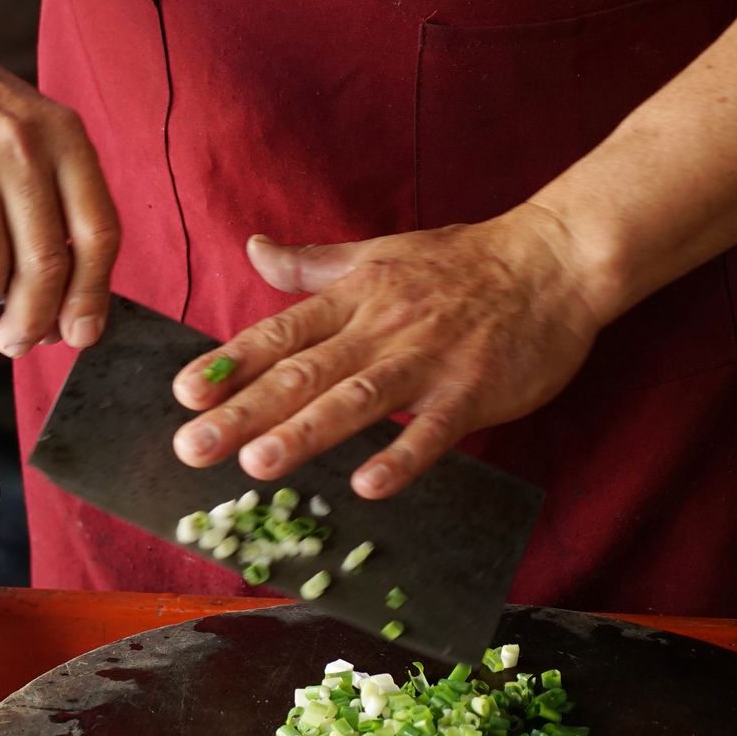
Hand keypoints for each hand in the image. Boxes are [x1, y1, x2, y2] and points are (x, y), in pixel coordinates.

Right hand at [0, 30, 119, 355]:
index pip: (98, 233)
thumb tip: (64, 311)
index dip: (91, 296)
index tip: (78, 335)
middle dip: (29, 321)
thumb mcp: (38, 139)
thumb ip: (57, 211)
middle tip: (13, 341)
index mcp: (66, 141)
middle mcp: (22, 145)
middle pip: (43, 263)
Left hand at [169, 206, 608, 497]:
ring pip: (357, 399)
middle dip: (244, 411)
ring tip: (257, 464)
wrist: (555, 260)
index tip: (181, 394)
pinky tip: (367, 485)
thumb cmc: (462, 262)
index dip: (229, 364)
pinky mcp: (475, 391)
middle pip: (303, 373)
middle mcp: (382, 328)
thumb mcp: (378, 253)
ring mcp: (428, 361)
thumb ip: (311, 265)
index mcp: (354, 298)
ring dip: (306, 432)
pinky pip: (434, 430)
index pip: (280, 332)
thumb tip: (253, 250)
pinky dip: (402, 457)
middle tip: (192, 447)